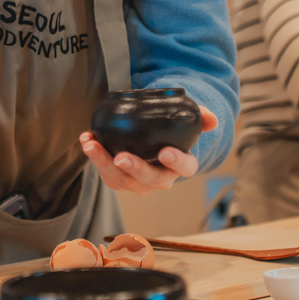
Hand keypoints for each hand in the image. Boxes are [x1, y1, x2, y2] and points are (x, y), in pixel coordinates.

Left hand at [80, 106, 217, 194]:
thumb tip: (211, 120)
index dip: (176, 162)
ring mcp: (136, 182)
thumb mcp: (187, 123)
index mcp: (180, 166)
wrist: (154, 142)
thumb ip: (200, 117)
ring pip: (120, 179)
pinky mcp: (118, 179)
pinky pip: (105, 173)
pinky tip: (86, 140)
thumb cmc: (171, 134)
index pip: (184, 168)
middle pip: (148, 179)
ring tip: (91, 145)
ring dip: (104, 162)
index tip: (165, 151)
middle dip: (134, 168)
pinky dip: (94, 157)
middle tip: (121, 157)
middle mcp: (159, 179)